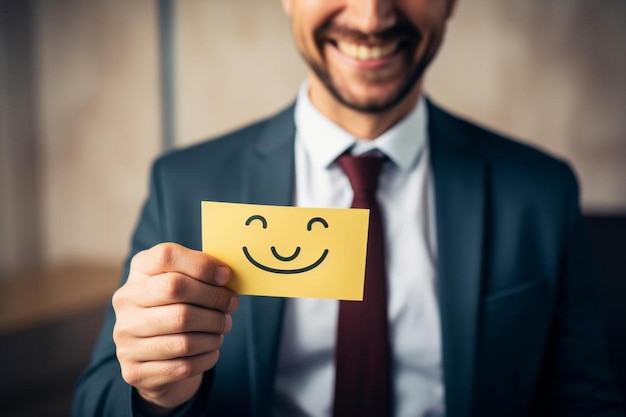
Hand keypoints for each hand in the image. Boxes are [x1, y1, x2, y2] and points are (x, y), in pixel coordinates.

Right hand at [112, 243, 238, 411]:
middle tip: (231, 305)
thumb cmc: (178, 308)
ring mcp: (126, 337)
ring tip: (222, 327)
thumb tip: (225, 276)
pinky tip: (212, 349)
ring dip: (214, 332)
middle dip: (214, 298)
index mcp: (139, 271)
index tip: (225, 276)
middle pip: (175, 290)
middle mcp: (126, 302)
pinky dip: (207, 356)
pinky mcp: (135, 370)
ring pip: (183, 333)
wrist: (154, 356)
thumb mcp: (185, 282)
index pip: (166, 256)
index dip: (201, 264)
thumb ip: (202, 273)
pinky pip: (183, 365)